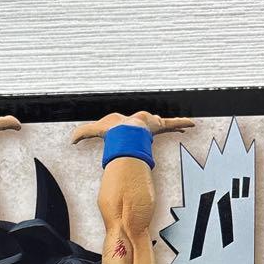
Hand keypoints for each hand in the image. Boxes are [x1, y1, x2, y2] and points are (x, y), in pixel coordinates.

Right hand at [71, 111, 193, 143]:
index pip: (137, 128)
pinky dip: (183, 123)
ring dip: (176, 124)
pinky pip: (174, 124)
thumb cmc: (111, 127)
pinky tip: (194, 124)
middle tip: (166, 127)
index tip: (146, 132)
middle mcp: (144, 125)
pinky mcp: (160, 126)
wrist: (124, 127)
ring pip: (167, 124)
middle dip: (160, 125)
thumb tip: (70, 140)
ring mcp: (153, 125)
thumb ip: (82, 135)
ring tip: (188, 125)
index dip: (142, 130)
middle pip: (154, 124)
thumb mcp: (94, 131)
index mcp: (131, 128)